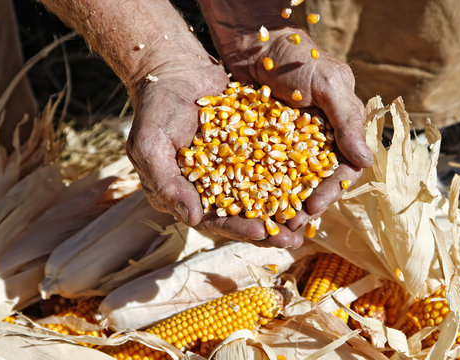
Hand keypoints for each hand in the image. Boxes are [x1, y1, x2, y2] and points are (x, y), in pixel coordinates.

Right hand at [127, 46, 304, 247]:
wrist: (174, 68)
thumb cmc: (156, 107)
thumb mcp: (150, 145)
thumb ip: (167, 183)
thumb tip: (191, 218)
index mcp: (184, 193)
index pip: (212, 220)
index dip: (237, 229)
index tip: (262, 233)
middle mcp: (210, 186)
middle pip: (241, 214)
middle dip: (267, 228)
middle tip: (294, 240)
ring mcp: (230, 167)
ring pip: (259, 194)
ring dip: (281, 208)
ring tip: (307, 220)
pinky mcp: (246, 148)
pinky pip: (268, 165)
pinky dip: (286, 175)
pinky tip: (309, 182)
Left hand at [209, 25, 373, 230]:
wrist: (256, 42)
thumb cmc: (298, 57)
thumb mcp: (329, 83)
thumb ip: (347, 120)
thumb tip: (367, 161)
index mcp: (339, 130)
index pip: (341, 169)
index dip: (330, 191)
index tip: (313, 207)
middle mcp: (316, 142)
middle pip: (315, 182)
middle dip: (305, 206)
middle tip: (289, 226)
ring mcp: (288, 145)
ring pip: (289, 182)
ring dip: (282, 204)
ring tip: (270, 224)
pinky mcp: (263, 143)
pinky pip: (263, 170)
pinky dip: (259, 188)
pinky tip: (248, 204)